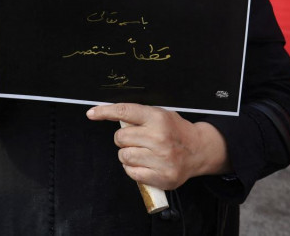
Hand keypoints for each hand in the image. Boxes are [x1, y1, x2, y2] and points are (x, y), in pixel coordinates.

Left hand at [87, 103, 231, 189]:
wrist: (198, 150)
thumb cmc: (176, 131)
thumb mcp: (160, 115)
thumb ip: (139, 116)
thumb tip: (110, 115)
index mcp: (158, 118)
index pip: (124, 112)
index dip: (105, 112)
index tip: (92, 113)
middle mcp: (159, 138)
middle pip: (120, 138)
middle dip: (123, 139)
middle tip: (136, 140)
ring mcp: (161, 159)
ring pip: (123, 156)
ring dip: (127, 154)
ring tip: (141, 152)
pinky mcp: (162, 177)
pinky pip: (131, 172)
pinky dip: (132, 168)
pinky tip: (144, 164)